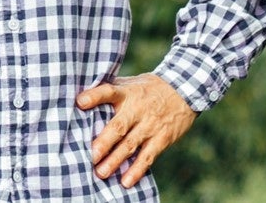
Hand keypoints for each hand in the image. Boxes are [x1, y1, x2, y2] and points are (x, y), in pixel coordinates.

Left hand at [76, 74, 195, 188]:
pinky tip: (126, 181)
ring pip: (131, 144)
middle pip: (119, 125)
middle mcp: (138, 108)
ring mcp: (150, 124)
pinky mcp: (162, 137)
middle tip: (91, 155)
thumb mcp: (132, 83)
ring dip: (116, 160)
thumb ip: (111, 91)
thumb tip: (80, 98)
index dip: (95, 96)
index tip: (80, 102)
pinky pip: (148, 156)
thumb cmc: (149, 88)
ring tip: (101, 173)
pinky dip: (137, 170)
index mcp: (128, 92)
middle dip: (105, 142)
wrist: (185, 88)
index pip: (109, 91)